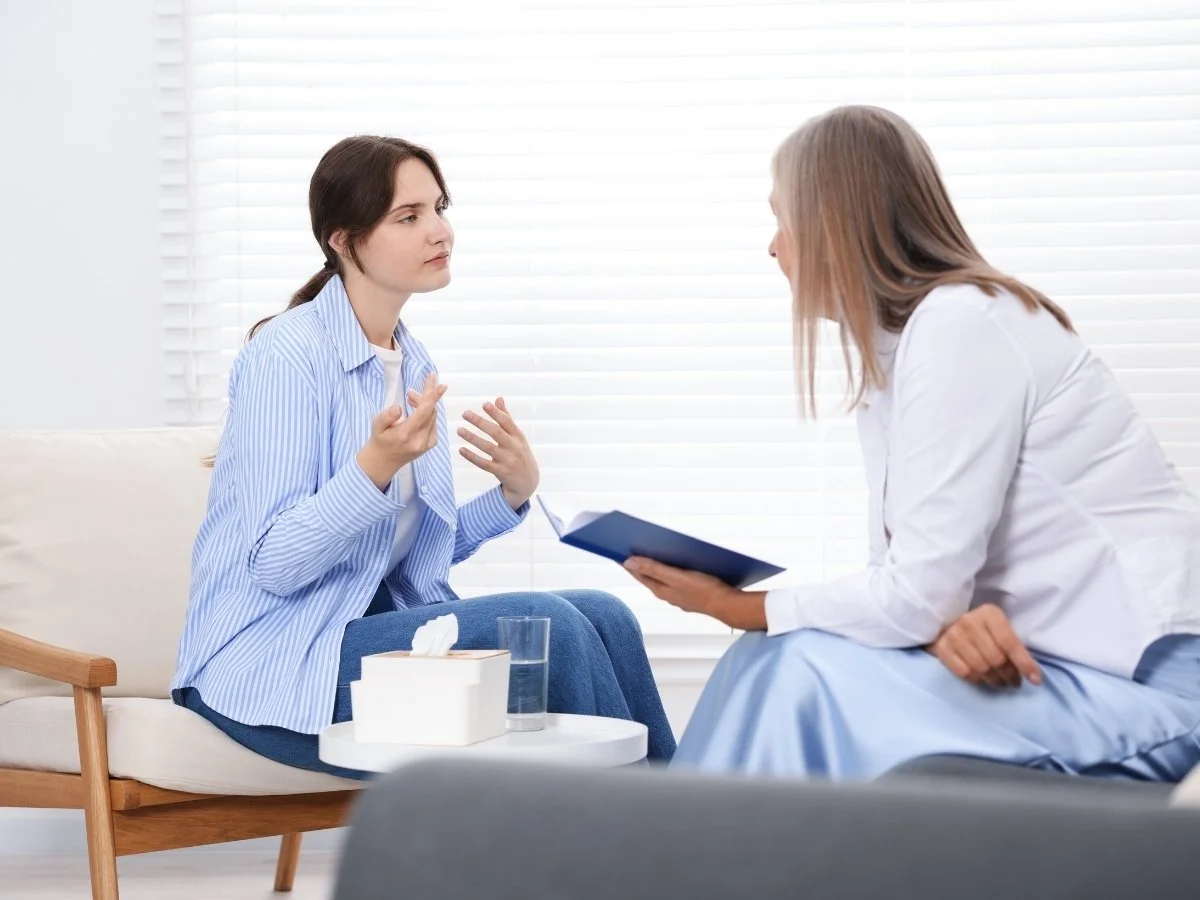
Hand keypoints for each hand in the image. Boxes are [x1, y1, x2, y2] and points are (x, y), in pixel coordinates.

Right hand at [357, 374, 446, 490]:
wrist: (384, 462)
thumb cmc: (379, 440)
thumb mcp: (376, 425)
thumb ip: (386, 416)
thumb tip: (399, 407)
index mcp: (406, 434)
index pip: (423, 412)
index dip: (433, 397)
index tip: (442, 386)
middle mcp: (420, 440)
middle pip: (430, 411)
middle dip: (423, 397)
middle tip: (410, 392)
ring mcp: (427, 443)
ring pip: (432, 415)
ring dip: (425, 404)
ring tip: (410, 400)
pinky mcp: (431, 443)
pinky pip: (433, 422)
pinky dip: (427, 413)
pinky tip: (417, 411)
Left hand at [457, 397, 539, 509]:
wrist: (528, 481)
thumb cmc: (520, 453)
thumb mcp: (517, 436)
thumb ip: (506, 418)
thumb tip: (498, 398)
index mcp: (518, 436)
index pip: (507, 422)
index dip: (496, 413)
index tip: (484, 404)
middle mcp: (514, 447)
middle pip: (496, 433)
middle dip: (480, 422)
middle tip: (465, 414)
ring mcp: (508, 460)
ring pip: (488, 448)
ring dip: (473, 438)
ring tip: (459, 430)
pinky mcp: (501, 472)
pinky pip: (484, 464)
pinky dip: (472, 457)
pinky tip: (461, 449)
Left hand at [623, 557, 767, 630]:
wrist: (729, 605)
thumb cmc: (705, 590)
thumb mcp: (676, 576)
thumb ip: (652, 569)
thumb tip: (628, 562)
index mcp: (661, 590)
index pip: (638, 573)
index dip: (627, 561)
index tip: (615, 549)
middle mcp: (667, 594)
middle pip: (649, 575)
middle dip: (640, 561)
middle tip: (630, 545)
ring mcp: (679, 595)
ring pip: (662, 578)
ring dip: (655, 565)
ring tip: (650, 550)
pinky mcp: (691, 594)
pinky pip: (675, 580)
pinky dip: (670, 570)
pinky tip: (676, 562)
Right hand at [926, 604, 1042, 688]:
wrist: (948, 623)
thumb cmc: (983, 628)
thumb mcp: (1000, 628)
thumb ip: (1014, 645)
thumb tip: (1032, 674)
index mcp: (989, 614)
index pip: (1009, 643)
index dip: (1024, 663)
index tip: (1035, 680)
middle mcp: (969, 622)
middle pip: (995, 658)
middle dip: (1009, 675)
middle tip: (1014, 682)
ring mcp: (953, 635)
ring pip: (980, 668)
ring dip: (995, 680)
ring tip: (1001, 682)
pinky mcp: (942, 648)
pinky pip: (964, 673)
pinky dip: (977, 680)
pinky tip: (982, 678)